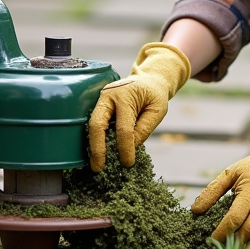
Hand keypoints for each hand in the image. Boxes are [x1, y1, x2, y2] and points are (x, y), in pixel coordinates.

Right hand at [88, 42, 190, 170]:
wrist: (148, 80)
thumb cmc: (154, 95)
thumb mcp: (158, 109)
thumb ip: (144, 128)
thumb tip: (131, 147)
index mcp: (125, 95)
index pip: (123, 127)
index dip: (125, 148)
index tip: (128, 163)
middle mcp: (108, 96)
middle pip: (96, 125)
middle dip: (96, 148)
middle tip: (98, 168)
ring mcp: (100, 100)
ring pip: (91, 125)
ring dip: (93, 146)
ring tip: (96, 165)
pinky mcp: (99, 106)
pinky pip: (95, 125)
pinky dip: (96, 140)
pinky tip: (99, 154)